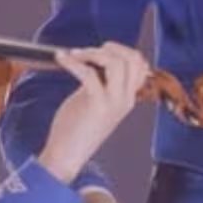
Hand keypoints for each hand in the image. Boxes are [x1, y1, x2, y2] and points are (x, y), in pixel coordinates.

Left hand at [37, 43, 147, 184]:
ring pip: (115, 63)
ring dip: (92, 53)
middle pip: (132, 59)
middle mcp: (125, 98)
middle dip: (109, 48)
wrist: (68, 154)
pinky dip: (73, 62)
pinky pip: (89, 74)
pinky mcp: (96, 104)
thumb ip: (102, 83)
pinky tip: (61, 58)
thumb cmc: (77, 129)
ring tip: (74, 54)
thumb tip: (95, 62)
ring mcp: (113, 102)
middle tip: (87, 50)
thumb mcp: (96, 101)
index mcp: (128, 98)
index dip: (123, 50)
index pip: (141, 65)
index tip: (102, 49)